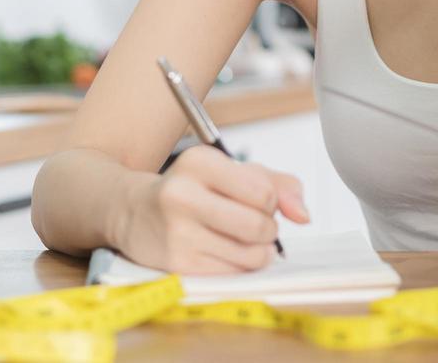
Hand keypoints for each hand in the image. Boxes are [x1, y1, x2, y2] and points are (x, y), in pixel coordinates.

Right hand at [115, 145, 308, 273]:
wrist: (134, 211)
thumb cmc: (194, 188)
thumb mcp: (234, 172)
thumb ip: (281, 185)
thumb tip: (304, 216)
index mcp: (199, 162)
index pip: (263, 192)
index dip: (270, 201)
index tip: (257, 201)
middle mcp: (182, 195)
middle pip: (259, 226)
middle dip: (268, 230)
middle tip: (256, 225)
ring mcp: (176, 233)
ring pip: (250, 255)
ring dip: (258, 251)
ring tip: (241, 240)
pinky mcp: (176, 264)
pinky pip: (233, 274)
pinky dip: (239, 266)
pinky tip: (224, 253)